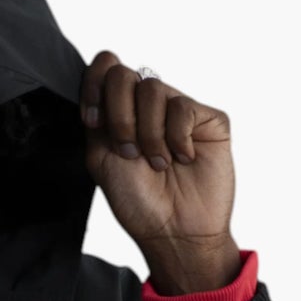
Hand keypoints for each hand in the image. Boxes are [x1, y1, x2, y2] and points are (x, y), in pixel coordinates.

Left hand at [79, 51, 241, 292]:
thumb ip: (98, 119)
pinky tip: (184, 159)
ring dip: (148, 134)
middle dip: (119, 116)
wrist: (175, 232)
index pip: (105, 68)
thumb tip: (101, 76)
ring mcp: (178, 110)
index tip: (92, 121)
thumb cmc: (139, 203)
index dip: (94, 84)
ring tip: (158, 164)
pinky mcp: (208, 119)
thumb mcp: (102, 160)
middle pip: (123, 74)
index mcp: (120, 113)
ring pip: (152, 89)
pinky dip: (176, 139)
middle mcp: (148, 107)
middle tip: (129, 152)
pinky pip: (182, 108)